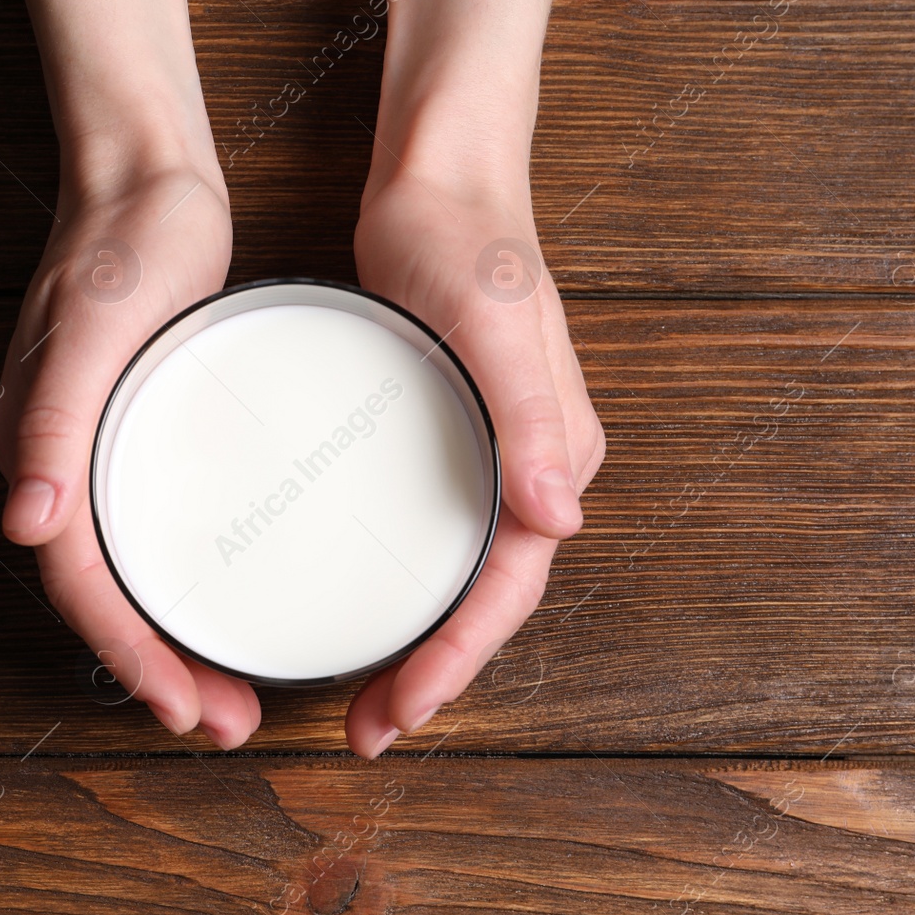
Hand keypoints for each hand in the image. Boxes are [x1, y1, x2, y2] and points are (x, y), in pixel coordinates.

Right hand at [0, 163, 263, 749]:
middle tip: (230, 724)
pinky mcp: (140, 434)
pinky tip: (233, 603)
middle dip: (160, 672)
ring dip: (174, 644)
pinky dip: (187, 586)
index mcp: (40, 452)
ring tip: (233, 697)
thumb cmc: (124, 245)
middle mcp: (63, 466)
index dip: (128, 654)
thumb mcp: (96, 326)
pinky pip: (155, 533)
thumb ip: (52, 420)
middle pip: (104, 596)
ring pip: (131, 574)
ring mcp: (100, 452)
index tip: (184, 707)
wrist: (148, 181)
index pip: (78, 582)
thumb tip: (26, 524)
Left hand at [343, 173, 604, 756]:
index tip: (400, 710)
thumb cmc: (467, 242)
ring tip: (360, 702)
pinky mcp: (447, 441)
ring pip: (458, 578)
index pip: (511, 586)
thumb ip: (531, 417)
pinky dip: (403, 589)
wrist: (440, 183)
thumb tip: (560, 520)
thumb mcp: (494, 322)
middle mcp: (530, 470)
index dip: (458, 659)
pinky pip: (432, 537)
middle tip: (365, 732)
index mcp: (554, 457)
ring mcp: (491, 459)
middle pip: (485, 600)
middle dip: (432, 675)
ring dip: (418, 644)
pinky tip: (353, 607)